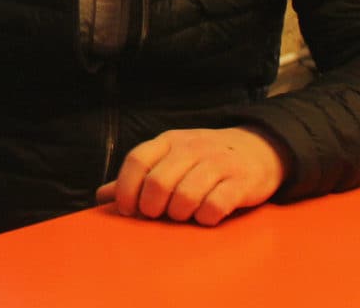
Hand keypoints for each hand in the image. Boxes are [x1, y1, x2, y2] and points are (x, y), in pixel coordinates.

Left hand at [94, 127, 284, 226]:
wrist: (258, 148)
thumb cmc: (204, 159)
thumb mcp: (170, 158)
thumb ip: (138, 177)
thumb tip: (101, 197)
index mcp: (169, 141)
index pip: (137, 159)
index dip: (126, 188)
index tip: (127, 210)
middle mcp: (192, 148)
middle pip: (158, 182)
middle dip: (152, 207)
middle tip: (158, 215)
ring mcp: (218, 163)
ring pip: (185, 195)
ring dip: (179, 214)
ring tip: (183, 215)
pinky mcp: (240, 182)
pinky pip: (215, 205)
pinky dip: (205, 217)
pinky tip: (205, 216)